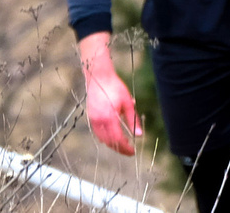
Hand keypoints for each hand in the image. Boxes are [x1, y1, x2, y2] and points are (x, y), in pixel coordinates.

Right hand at [80, 41, 143, 157]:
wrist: (99, 78)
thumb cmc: (115, 88)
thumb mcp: (128, 102)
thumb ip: (133, 119)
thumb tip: (139, 134)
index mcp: (109, 118)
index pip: (118, 139)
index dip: (125, 148)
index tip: (133, 152)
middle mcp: (99, 122)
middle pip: (109, 142)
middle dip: (119, 149)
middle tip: (129, 151)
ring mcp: (93, 120)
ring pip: (102, 139)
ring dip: (112, 144)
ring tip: (123, 145)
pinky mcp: (90, 118)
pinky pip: (97, 133)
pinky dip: (105, 138)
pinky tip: (113, 137)